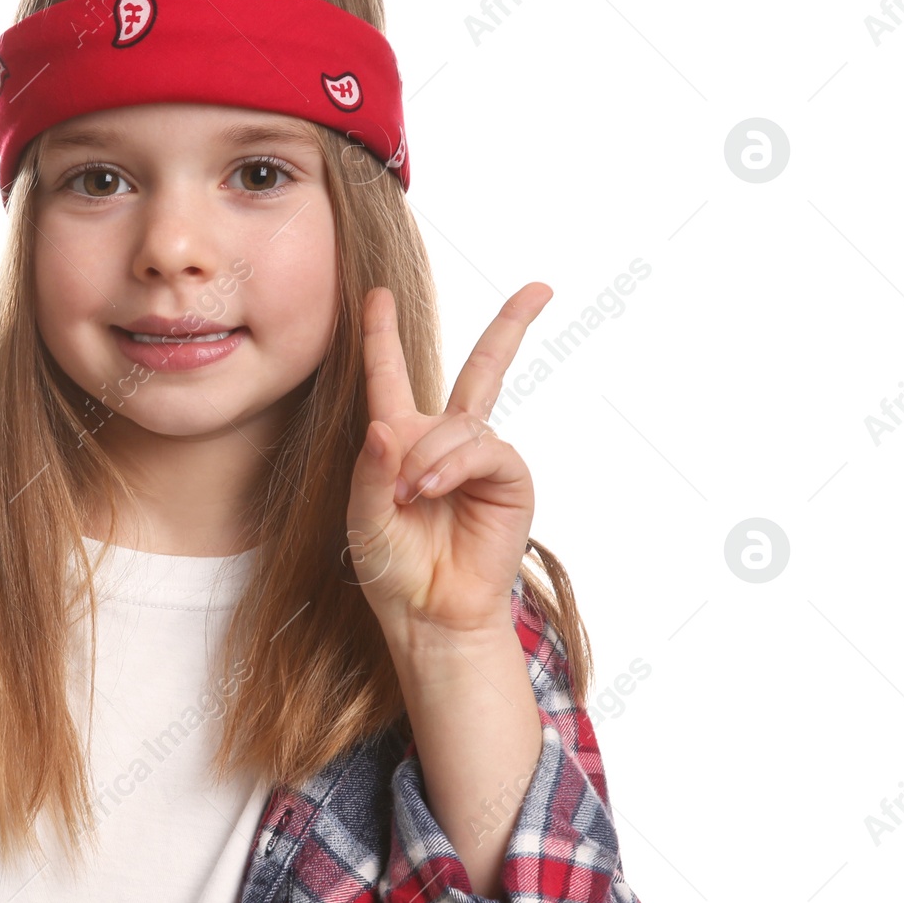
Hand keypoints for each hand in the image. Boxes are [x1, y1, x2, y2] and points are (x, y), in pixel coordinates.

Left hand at [345, 283, 552, 639]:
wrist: (429, 612)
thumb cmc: (392, 566)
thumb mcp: (363, 516)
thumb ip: (370, 471)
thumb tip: (386, 427)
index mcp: (401, 439)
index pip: (391, 375)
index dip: (382, 335)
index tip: (378, 294)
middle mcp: (446, 440)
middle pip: (482, 368)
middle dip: (512, 327)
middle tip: (540, 289)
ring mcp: (481, 458)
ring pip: (459, 424)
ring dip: (430, 457)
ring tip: (413, 496)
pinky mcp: (508, 479)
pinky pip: (482, 449)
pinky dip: (453, 465)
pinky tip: (433, 490)